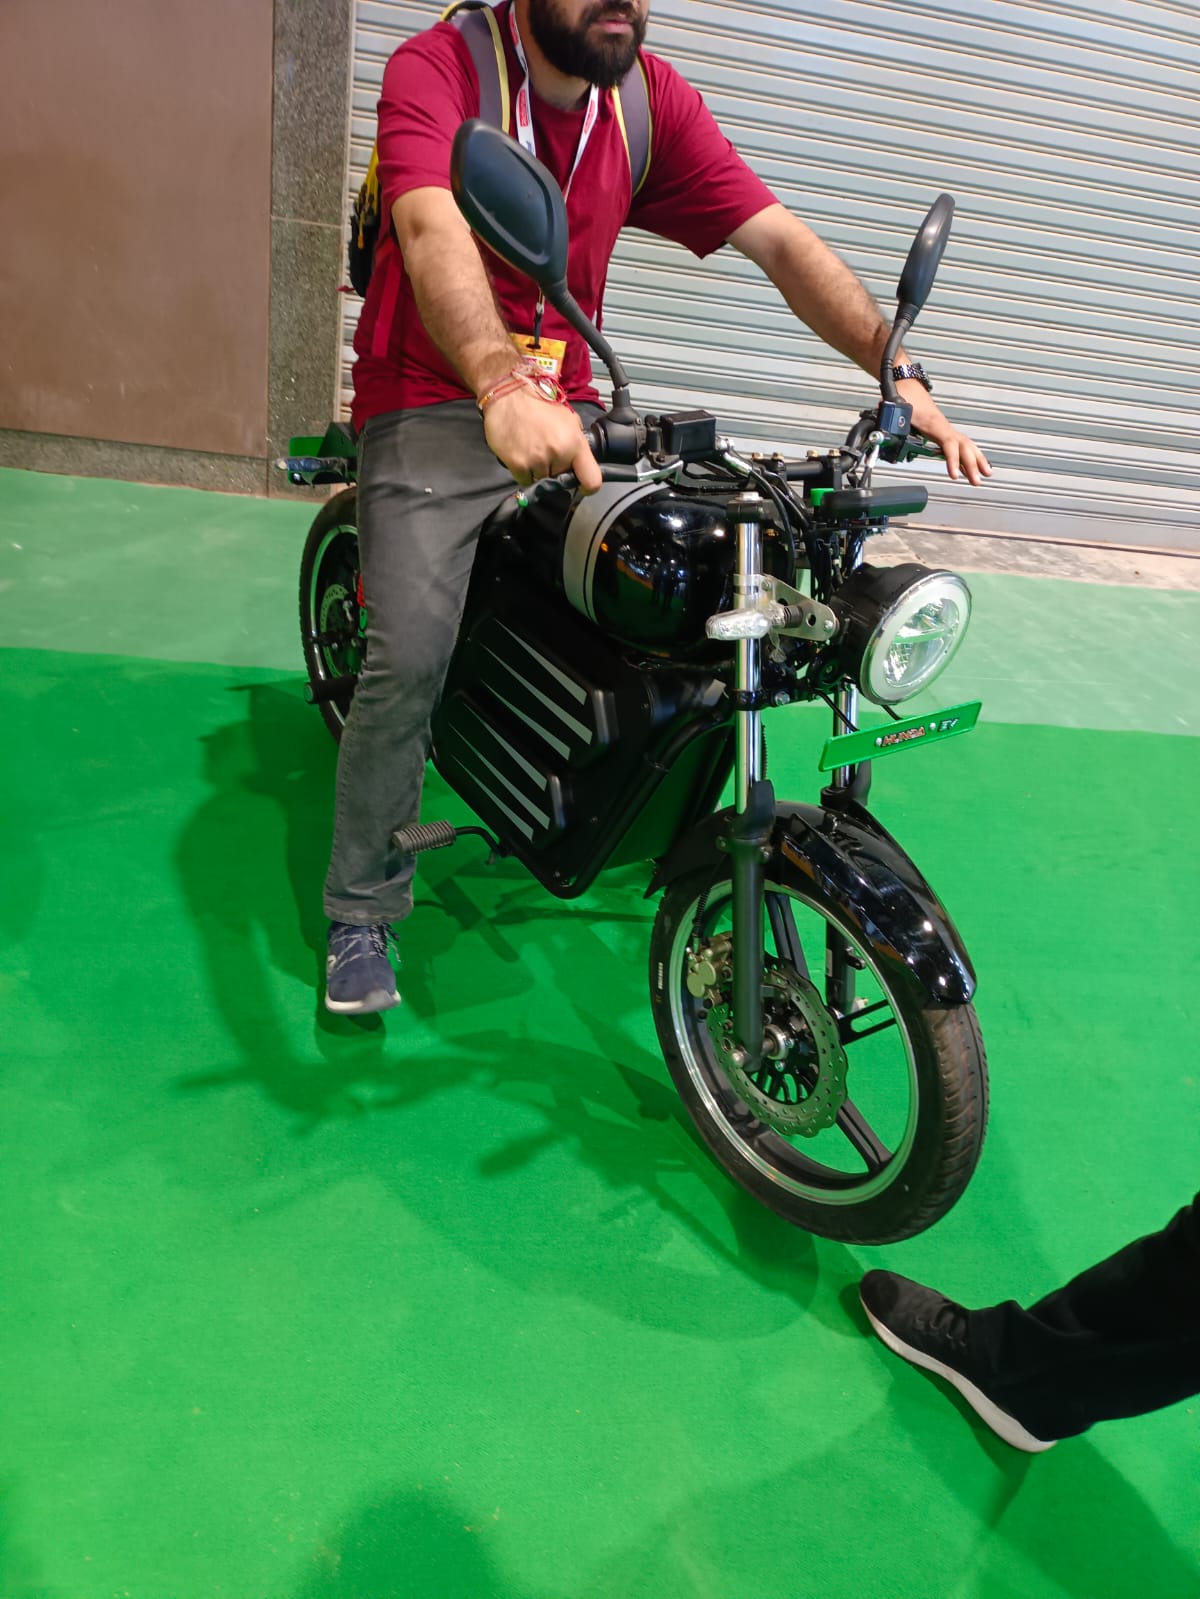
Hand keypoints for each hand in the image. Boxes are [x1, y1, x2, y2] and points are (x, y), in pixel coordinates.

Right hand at [482, 384, 602, 494]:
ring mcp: (537, 460)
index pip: (592, 480)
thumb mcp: (569, 418)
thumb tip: (578, 459)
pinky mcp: (518, 464)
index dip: (587, 487)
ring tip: (531, 449)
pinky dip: (522, 471)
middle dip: (554, 470)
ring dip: (537, 470)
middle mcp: (558, 454)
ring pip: (541, 480)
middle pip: (560, 479)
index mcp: (575, 443)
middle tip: (544, 451)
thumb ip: (577, 441)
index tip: (580, 485)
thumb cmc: (538, 403)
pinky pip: (524, 480)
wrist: (510, 394)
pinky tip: (520, 453)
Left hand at [898, 380, 991, 486]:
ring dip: (976, 460)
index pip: (949, 442)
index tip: (954, 474)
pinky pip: (960, 444)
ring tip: (986, 475)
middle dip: (972, 464)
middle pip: (963, 446)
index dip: (953, 459)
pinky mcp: (942, 430)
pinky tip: (973, 466)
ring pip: (966, 444)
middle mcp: (943, 426)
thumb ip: (893, 423)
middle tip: (977, 482)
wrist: (905, 383)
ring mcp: (945, 428)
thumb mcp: (896, 410)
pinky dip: (969, 454)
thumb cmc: (904, 396)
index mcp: (933, 423)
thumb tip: (890, 433)